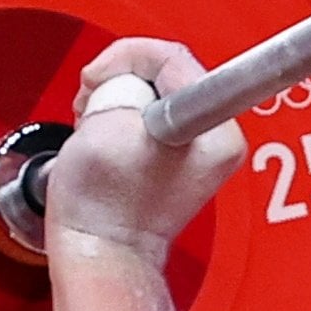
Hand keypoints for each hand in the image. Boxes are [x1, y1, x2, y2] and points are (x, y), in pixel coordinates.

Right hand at [46, 38, 246, 266]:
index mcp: (214, 129)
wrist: (102, 252)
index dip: (124, 59)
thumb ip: (122, 81)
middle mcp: (218, 136)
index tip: (100, 78)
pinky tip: (107, 137)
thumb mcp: (104, 124)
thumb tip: (126, 80)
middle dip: (120, 80)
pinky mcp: (183, 157)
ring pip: (156, 91)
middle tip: (92, 103)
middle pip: (166, 72)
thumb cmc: (103, 208)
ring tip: (96, 125)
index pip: (172, 57)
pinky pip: (153, 114)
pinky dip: (124, 118)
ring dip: (119, 100)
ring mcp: (202, 149)